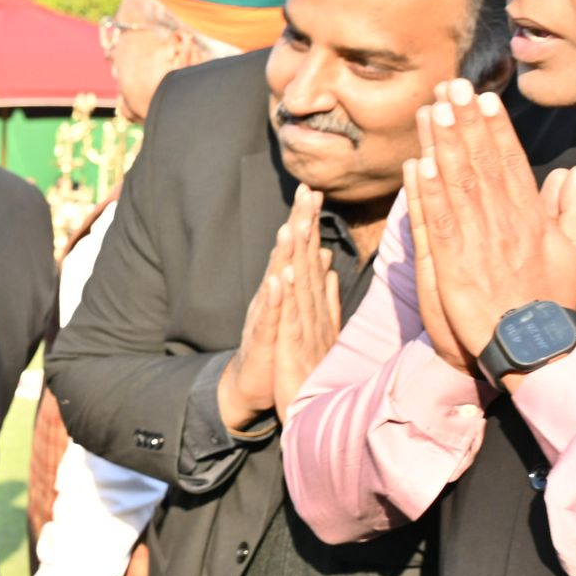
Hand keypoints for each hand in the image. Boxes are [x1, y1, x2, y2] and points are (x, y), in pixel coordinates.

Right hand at [217, 189, 339, 432]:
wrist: (250, 385)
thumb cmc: (275, 348)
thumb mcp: (296, 312)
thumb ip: (310, 283)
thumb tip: (324, 255)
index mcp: (285, 290)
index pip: (298, 250)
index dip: (305, 221)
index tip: (314, 191)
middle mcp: (273, 297)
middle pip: (286, 255)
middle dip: (295, 223)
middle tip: (303, 192)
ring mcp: (266, 317)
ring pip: (275, 281)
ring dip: (281, 254)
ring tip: (289, 227)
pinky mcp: (262, 341)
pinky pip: (269, 319)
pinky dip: (274, 299)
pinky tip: (277, 280)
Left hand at [404, 81, 575, 383]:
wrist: (536, 349)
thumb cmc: (553, 303)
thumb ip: (574, 210)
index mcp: (533, 219)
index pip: (511, 164)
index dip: (497, 129)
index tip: (485, 99)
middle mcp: (506, 224)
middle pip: (483, 164)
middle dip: (467, 123)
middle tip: (453, 86)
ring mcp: (479, 244)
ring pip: (459, 186)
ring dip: (445, 145)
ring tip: (434, 110)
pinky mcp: (454, 267)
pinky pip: (440, 222)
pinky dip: (429, 193)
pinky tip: (420, 163)